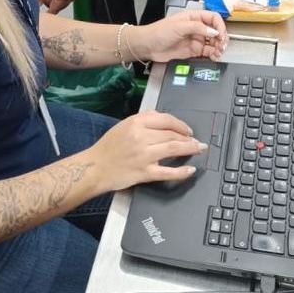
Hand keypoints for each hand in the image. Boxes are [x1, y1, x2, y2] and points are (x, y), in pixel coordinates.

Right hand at [89, 110, 207, 191]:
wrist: (95, 167)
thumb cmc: (108, 147)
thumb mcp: (123, 125)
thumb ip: (143, 120)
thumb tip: (164, 119)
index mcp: (135, 122)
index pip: (166, 119)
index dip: (181, 124)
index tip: (188, 130)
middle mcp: (141, 137)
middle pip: (172, 135)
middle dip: (189, 138)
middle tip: (198, 141)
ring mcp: (144, 155)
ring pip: (173, 149)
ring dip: (190, 149)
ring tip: (198, 149)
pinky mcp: (144, 173)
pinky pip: (168, 172)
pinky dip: (181, 171)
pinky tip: (190, 170)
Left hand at [134, 9, 227, 63]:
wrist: (148, 46)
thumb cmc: (159, 32)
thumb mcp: (179, 26)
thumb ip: (198, 28)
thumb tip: (213, 31)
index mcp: (193, 17)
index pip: (213, 18)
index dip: (219, 25)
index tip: (221, 34)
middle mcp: (196, 28)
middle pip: (216, 31)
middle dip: (221, 38)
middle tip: (221, 45)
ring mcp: (195, 39)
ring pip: (214, 42)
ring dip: (219, 47)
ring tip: (218, 52)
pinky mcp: (194, 51)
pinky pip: (208, 52)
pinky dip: (214, 54)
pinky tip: (214, 56)